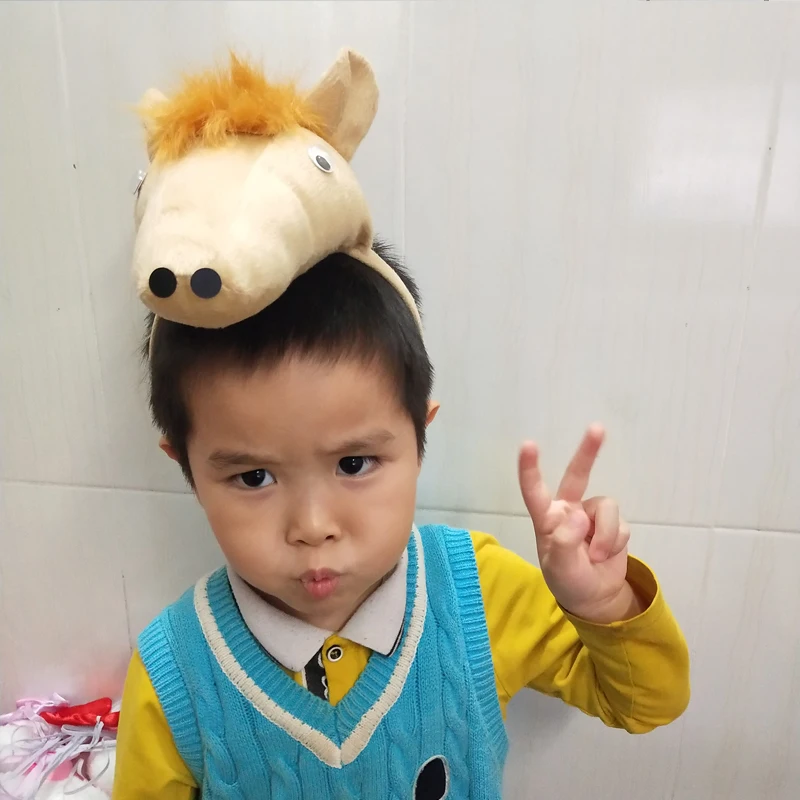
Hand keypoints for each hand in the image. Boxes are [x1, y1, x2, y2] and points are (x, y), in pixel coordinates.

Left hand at [518, 424, 640, 623]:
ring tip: (596, 557)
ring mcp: (592, 515)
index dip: (530, 469)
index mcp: (548, 519)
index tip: (528, 444)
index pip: (535, 491)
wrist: (596, 598)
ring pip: (607, 508)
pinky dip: (616, 543)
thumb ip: (565, 543)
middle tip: (597, 428)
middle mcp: (569, 510)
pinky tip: (607, 556)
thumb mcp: (559, 568)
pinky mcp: (614, 524)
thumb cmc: (568, 581)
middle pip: (578, 475)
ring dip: (605, 536)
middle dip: (587, 451)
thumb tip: (579, 518)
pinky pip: (621, 526)